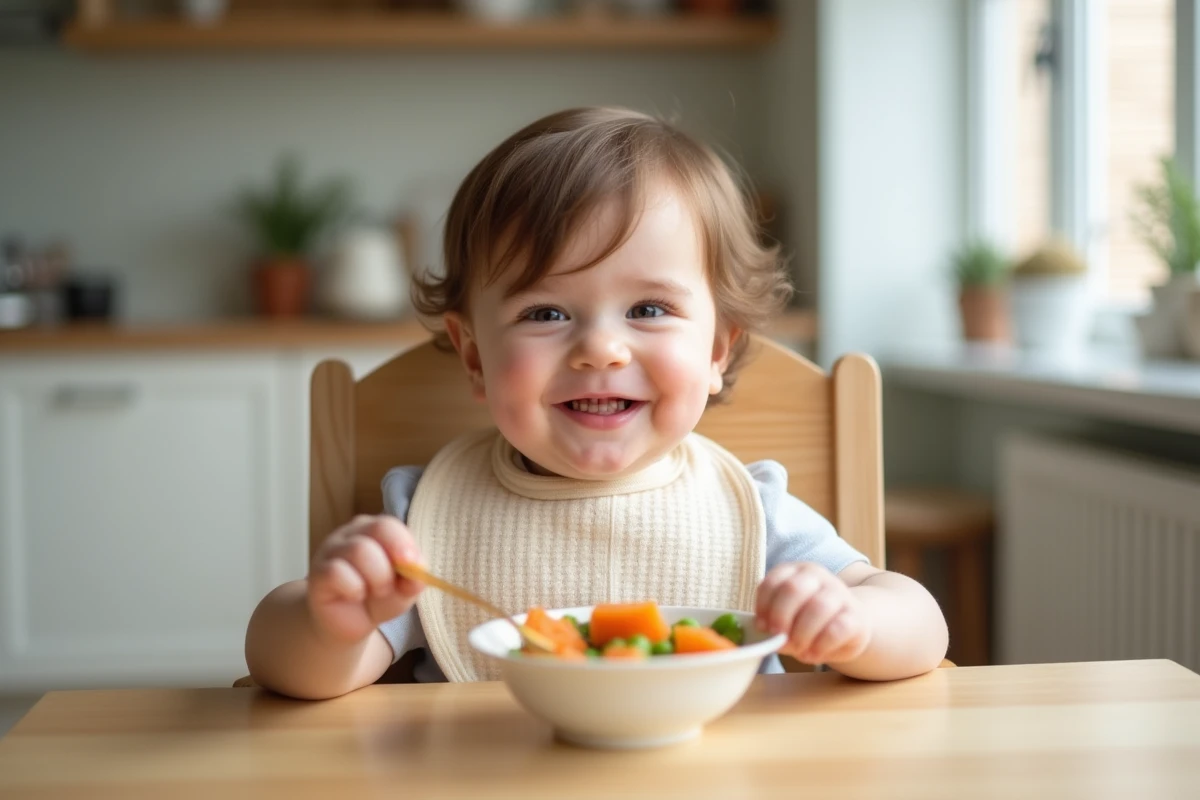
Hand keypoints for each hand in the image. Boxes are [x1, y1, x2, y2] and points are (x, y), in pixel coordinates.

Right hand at [307, 515, 424, 643]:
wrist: (347, 624)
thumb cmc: (376, 599)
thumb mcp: (403, 591)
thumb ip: (413, 581)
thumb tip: (419, 574)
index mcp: (374, 531)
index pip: (390, 524)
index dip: (405, 544)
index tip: (414, 566)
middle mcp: (352, 534)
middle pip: (378, 529)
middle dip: (393, 561)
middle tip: (392, 585)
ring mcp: (331, 551)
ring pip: (359, 550)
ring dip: (376, 578)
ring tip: (375, 592)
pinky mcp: (318, 573)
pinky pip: (336, 572)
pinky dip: (354, 587)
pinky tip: (355, 595)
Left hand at [754, 562, 870, 664]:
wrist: (848, 626)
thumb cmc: (808, 622)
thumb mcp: (788, 619)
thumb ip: (775, 625)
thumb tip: (770, 638)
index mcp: (796, 572)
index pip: (773, 582)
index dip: (763, 605)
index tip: (762, 626)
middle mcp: (818, 577)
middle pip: (794, 589)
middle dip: (780, 616)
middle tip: (778, 636)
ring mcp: (840, 594)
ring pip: (818, 607)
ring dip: (802, 633)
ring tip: (797, 649)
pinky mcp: (856, 617)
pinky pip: (837, 628)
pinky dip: (820, 645)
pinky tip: (813, 654)